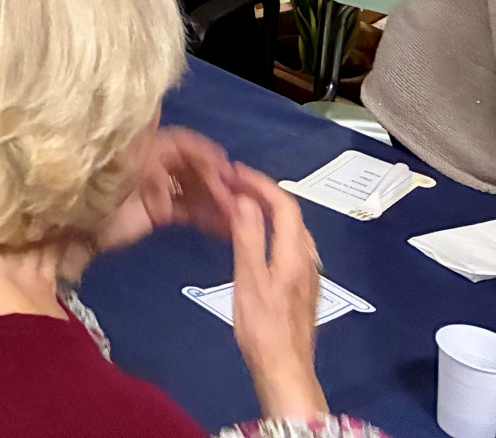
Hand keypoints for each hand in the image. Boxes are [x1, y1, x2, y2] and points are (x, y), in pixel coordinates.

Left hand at [91, 127, 236, 253]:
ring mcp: (157, 186)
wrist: (72, 229)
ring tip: (240, 216)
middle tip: (237, 201)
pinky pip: (190, 208)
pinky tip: (227, 227)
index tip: (226, 169)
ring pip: (196, 187)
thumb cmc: (91, 191)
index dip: (205, 152)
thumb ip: (146, 152)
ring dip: (218, 199)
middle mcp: (152, 161)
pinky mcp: (159, 211)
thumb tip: (170, 129)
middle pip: (194, 165)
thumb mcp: (118, 167)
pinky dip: (209, 216)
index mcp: (141, 146)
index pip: (182, 142)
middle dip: (217, 180)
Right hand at [228, 168, 328, 423]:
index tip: (235, 171)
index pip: (283, 205)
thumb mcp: (248, 279)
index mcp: (294, 254)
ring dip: (269, 210)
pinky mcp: (302, 287)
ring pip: (292, 230)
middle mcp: (307, 260)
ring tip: (241, 203)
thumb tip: (245, 198)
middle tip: (234, 184)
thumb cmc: (262, 326)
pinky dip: (272, 229)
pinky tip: (256, 236)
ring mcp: (307, 274)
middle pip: (291, 214)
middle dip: (264, 193)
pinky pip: (289, 244)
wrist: (284, 369)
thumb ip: (248, 237)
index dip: (261, 183)